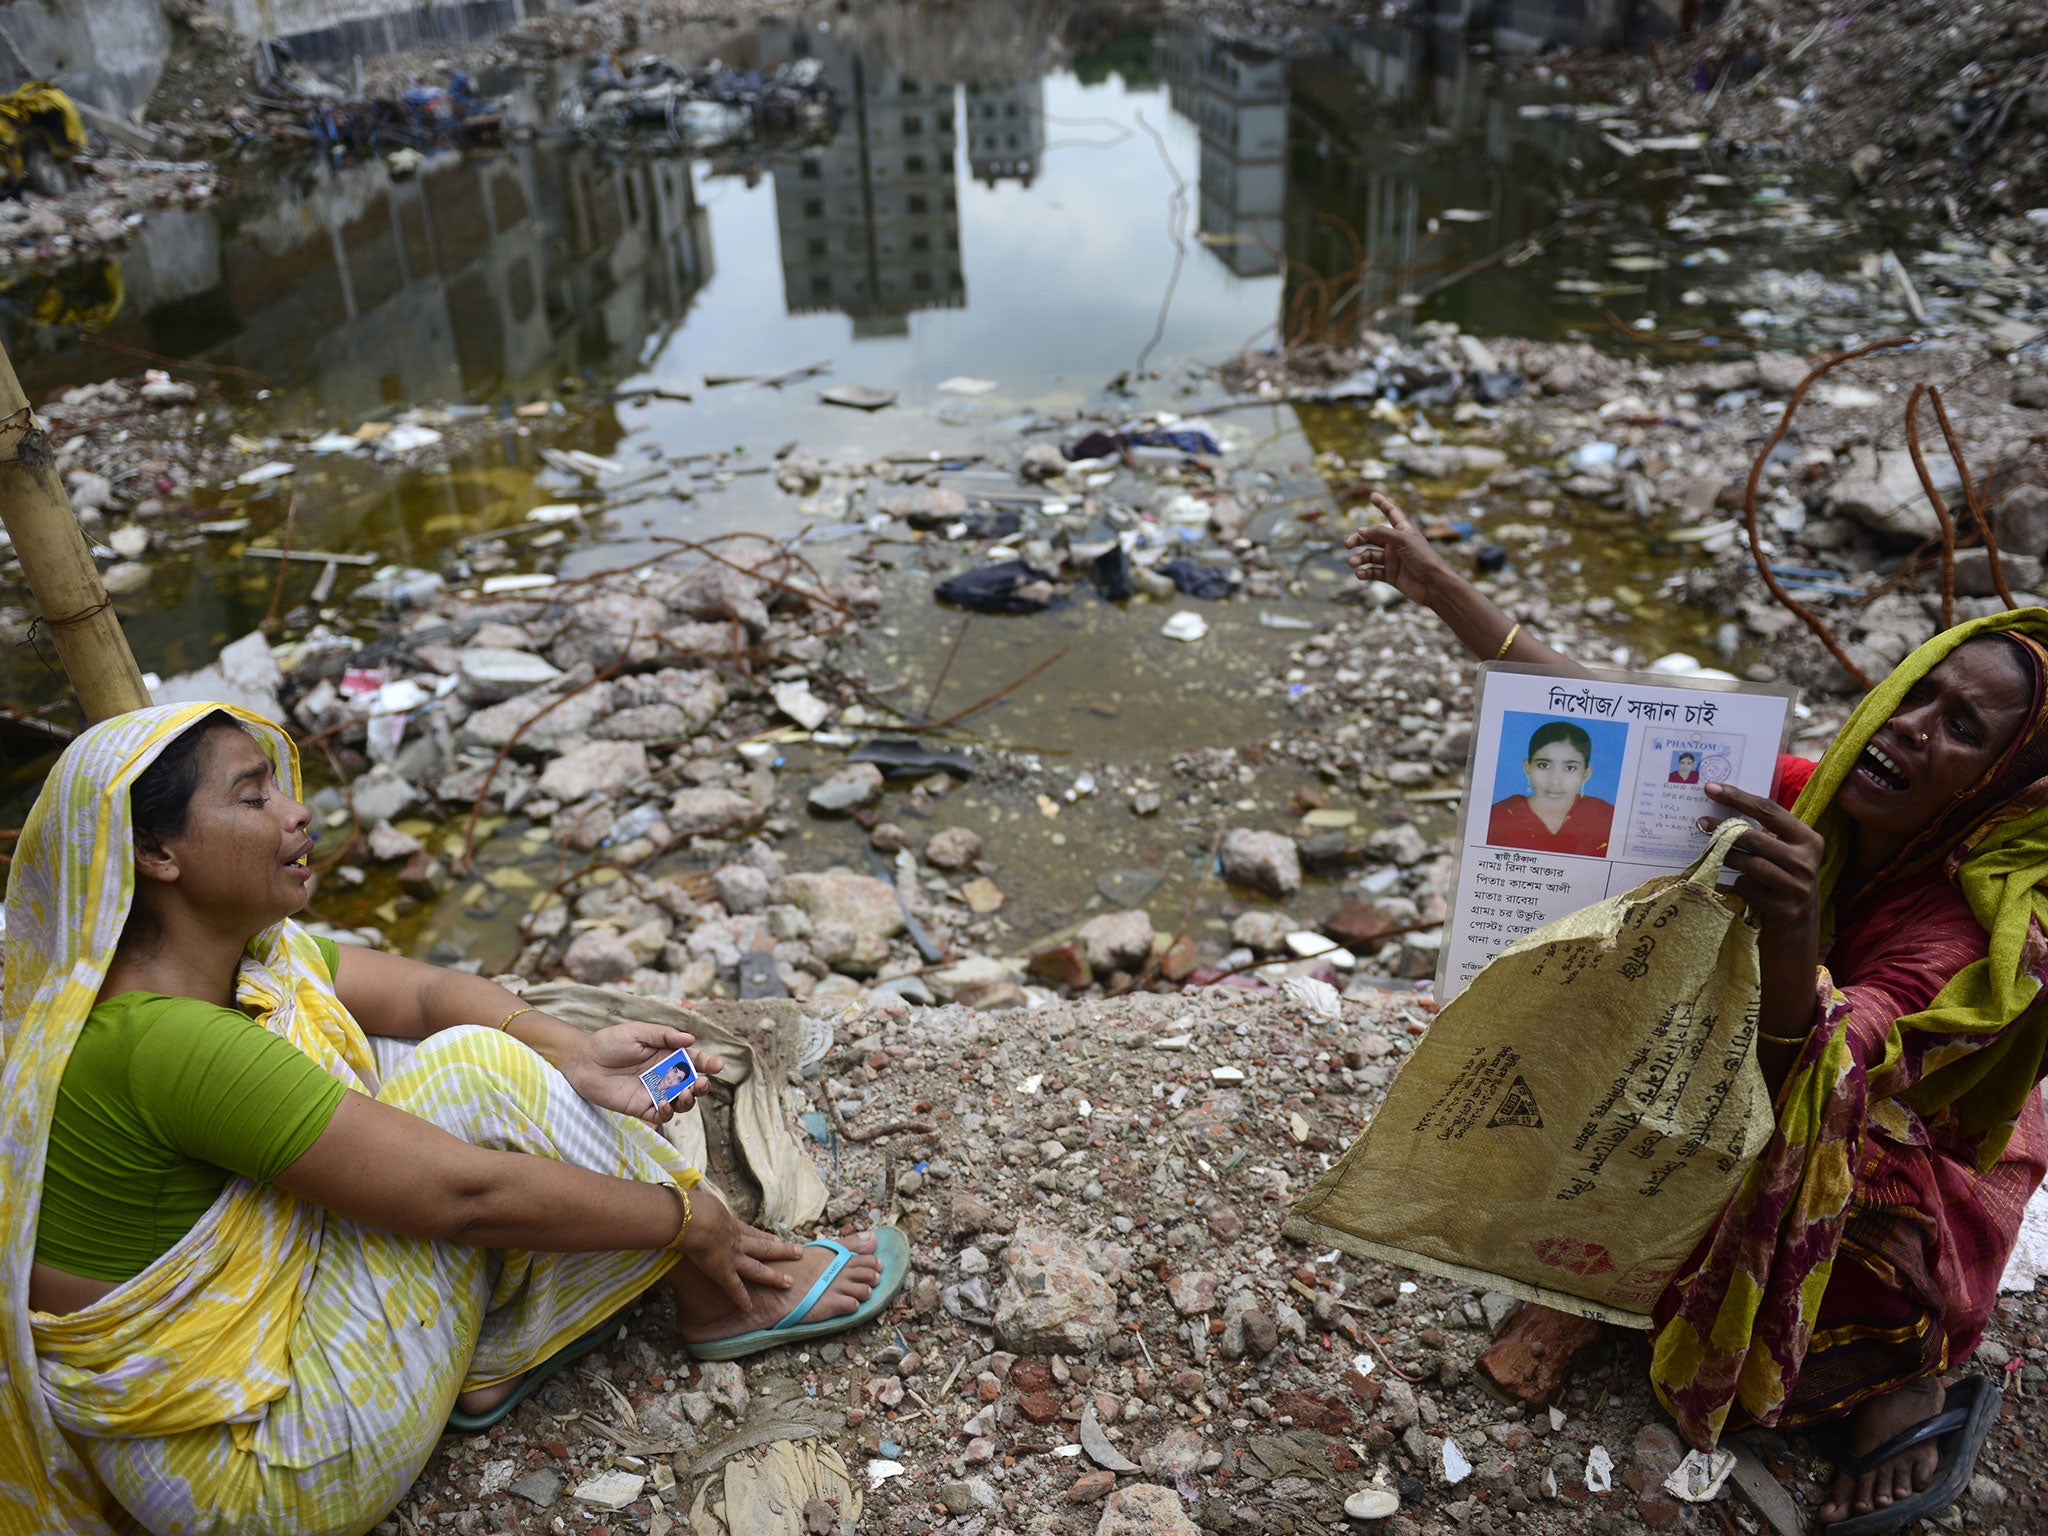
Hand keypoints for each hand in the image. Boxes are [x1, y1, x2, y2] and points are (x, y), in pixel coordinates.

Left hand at [561, 1023, 725, 1127]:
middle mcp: (665, 1074)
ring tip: (684, 1095)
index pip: (694, 1059)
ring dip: (689, 1101)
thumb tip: (691, 1039)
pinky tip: (665, 1104)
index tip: (717, 1065)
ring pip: (682, 1101)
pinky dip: (669, 1113)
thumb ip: (664, 1035)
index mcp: (667, 1054)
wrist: (582, 1062)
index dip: (708, 1062)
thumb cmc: (608, 1042)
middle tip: (700, 1084)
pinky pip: (662, 1115)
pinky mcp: (642, 1107)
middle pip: (693, 1083)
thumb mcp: (637, 1032)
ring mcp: (655, 1092)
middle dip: (702, 1085)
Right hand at [675, 1188, 804, 1310]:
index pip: (752, 1232)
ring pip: (758, 1269)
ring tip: (789, 1282)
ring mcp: (733, 1258)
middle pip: (764, 1247)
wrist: (695, 1220)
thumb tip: (697, 1204)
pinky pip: (734, 1288)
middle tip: (799, 1253)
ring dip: (774, 1276)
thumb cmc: (695, 1208)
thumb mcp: (704, 1202)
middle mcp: (738, 1242)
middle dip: (782, 1251)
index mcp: (731, 1224)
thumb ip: (705, 1206)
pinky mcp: (723, 1273)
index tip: (777, 1239)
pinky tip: (748, 1308)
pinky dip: (741, 1298)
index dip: (765, 1236)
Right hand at [1344, 492, 1455, 605]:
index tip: (1372, 495)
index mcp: (1403, 531)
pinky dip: (1365, 572)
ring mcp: (1393, 560)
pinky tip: (1360, 574)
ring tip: (1353, 563)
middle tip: (1348, 544)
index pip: (1392, 513)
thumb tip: (1362, 530)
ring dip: (1360, 558)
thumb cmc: (1423, 558)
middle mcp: (1396, 544)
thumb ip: (1382, 533)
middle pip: (1373, 536)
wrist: (1433, 585)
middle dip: (1359, 538)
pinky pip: (1374, 571)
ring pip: (1370, 555)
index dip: (1383, 503)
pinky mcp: (1391, 575)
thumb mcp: (1403, 540)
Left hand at [1697, 784, 1824, 939]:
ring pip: (1750, 864)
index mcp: (1809, 839)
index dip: (1738, 797)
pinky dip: (1740, 885)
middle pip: (1755, 837)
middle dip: (1724, 829)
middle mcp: (1807, 861)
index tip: (1711, 788)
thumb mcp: (1784, 851)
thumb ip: (1765, 832)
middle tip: (1701, 823)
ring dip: (1728, 858)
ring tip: (1719, 855)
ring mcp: (1797, 887)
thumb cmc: (1783, 878)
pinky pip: (1748, 887)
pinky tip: (1746, 888)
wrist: (1797, 924)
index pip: (1769, 810)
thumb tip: (1722, 803)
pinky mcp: (1784, 909)